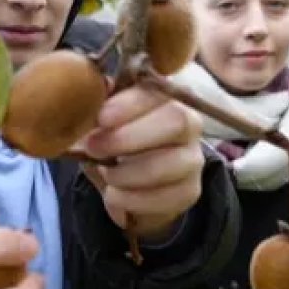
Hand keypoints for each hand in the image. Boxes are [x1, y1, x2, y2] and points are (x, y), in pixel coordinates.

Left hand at [78, 84, 204, 240]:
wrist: (132, 186)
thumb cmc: (117, 145)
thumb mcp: (104, 124)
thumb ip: (100, 108)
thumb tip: (98, 88)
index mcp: (166, 98)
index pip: (157, 92)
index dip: (129, 105)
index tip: (101, 118)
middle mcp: (189, 124)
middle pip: (176, 121)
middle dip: (130, 136)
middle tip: (95, 147)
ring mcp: (193, 159)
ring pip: (169, 164)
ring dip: (128, 173)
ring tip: (106, 175)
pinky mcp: (190, 191)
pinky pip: (165, 197)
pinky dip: (132, 199)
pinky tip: (115, 195)